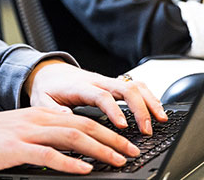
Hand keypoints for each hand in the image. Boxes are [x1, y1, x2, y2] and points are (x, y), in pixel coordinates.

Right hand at [0, 107, 140, 173]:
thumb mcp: (18, 133)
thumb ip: (43, 138)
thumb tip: (69, 152)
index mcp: (39, 114)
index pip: (81, 120)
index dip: (106, 131)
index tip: (125, 143)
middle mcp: (36, 119)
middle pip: (83, 126)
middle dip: (112, 139)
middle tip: (132, 151)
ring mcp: (26, 132)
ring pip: (71, 137)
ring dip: (99, 149)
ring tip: (118, 159)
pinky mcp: (16, 148)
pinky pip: (48, 155)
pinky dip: (69, 162)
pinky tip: (85, 169)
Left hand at [24, 60, 166, 135]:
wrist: (48, 71)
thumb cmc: (47, 88)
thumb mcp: (41, 100)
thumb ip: (52, 110)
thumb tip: (68, 118)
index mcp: (80, 87)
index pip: (101, 96)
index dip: (114, 110)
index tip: (123, 126)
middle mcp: (97, 81)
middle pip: (125, 88)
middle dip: (140, 109)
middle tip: (147, 130)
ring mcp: (106, 81)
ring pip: (134, 85)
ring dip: (150, 101)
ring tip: (162, 120)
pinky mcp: (112, 84)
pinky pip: (135, 86)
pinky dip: (148, 96)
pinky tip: (157, 110)